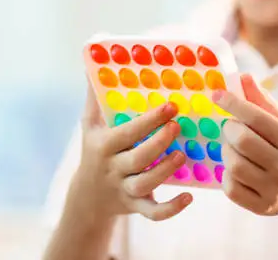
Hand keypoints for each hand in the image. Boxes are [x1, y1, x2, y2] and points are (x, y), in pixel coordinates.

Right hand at [69, 83, 192, 225]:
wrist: (87, 197)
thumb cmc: (94, 151)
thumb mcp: (89, 125)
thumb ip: (95, 97)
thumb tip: (91, 65)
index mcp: (104, 146)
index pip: (127, 132)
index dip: (149, 120)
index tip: (170, 106)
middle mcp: (113, 169)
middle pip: (137, 158)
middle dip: (159, 142)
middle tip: (178, 125)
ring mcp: (124, 190)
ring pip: (146, 185)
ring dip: (165, 171)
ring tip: (182, 154)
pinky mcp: (135, 207)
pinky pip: (153, 213)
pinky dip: (171, 209)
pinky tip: (189, 197)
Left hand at [213, 74, 277, 215]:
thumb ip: (264, 103)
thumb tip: (243, 77)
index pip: (257, 117)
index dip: (233, 103)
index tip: (217, 94)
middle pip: (242, 140)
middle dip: (229, 129)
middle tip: (231, 127)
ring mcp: (273, 190)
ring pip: (233, 164)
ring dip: (226, 152)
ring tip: (234, 148)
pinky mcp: (261, 207)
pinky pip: (230, 188)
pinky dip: (227, 176)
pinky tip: (236, 170)